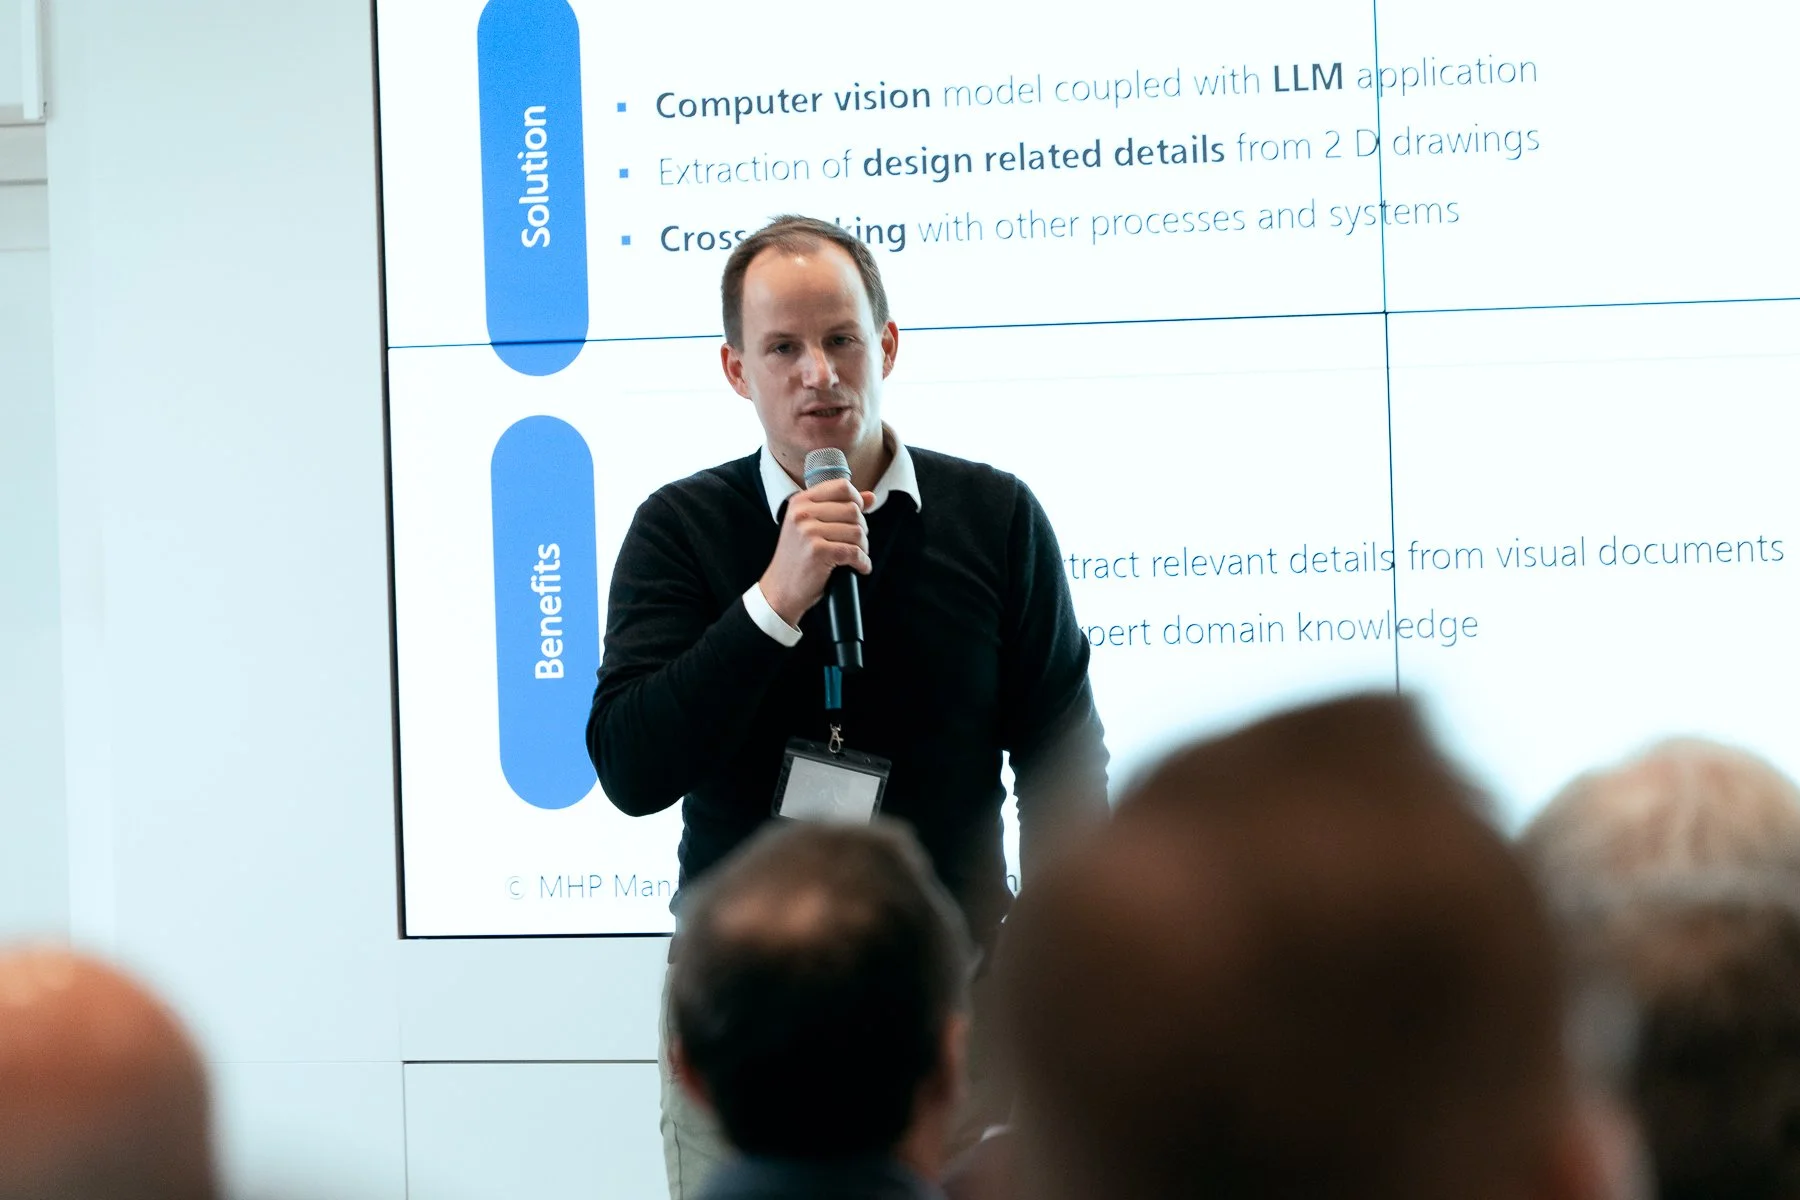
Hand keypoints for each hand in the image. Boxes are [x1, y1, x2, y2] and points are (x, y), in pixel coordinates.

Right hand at [759, 479, 874, 625]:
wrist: (780, 589)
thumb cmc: (798, 558)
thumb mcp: (811, 526)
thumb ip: (840, 508)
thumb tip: (871, 497)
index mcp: (800, 502)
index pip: (842, 487)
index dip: (857, 501)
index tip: (857, 518)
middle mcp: (802, 513)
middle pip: (853, 510)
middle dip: (862, 529)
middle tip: (855, 543)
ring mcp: (809, 531)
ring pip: (857, 531)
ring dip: (863, 547)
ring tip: (855, 557)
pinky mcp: (818, 551)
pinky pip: (854, 552)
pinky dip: (862, 562)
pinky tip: (859, 567)